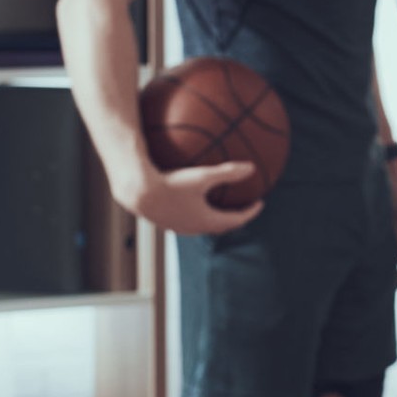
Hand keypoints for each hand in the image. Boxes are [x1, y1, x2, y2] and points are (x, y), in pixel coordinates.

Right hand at [112, 160, 262, 234]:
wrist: (137, 192)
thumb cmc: (171, 184)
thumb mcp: (202, 176)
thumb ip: (228, 172)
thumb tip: (252, 168)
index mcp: (206, 220)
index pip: (235, 221)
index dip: (250, 213)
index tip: (260, 204)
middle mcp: (193, 228)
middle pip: (220, 225)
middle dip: (234, 217)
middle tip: (243, 206)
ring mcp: (178, 227)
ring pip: (202, 224)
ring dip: (215, 216)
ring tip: (220, 204)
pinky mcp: (166, 221)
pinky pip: (188, 219)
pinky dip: (198, 212)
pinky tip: (193, 199)